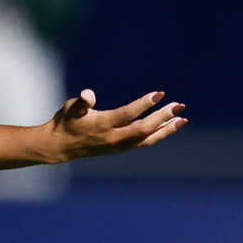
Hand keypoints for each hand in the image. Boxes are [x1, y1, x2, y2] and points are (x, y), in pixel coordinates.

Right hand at [37, 89, 185, 163]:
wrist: (60, 147)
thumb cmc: (66, 121)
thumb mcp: (70, 108)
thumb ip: (81, 102)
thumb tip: (87, 95)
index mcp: (102, 125)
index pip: (128, 114)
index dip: (143, 104)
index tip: (159, 94)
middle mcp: (113, 137)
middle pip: (143, 128)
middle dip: (162, 117)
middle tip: (178, 105)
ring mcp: (118, 145)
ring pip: (147, 138)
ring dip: (166, 129)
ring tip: (182, 119)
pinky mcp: (121, 148)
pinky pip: (144, 142)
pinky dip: (158, 135)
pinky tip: (169, 126)